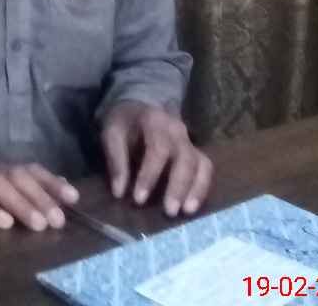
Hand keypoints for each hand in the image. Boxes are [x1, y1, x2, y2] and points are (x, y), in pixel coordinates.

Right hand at [0, 162, 79, 230]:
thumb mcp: (8, 193)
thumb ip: (35, 191)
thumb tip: (67, 191)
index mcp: (5, 170)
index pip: (32, 170)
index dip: (52, 182)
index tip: (73, 199)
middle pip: (17, 175)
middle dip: (40, 197)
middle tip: (57, 221)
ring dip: (20, 203)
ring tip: (38, 225)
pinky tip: (5, 224)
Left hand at [100, 100, 212, 217]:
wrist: (137, 106)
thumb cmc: (124, 122)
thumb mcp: (111, 133)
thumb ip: (116, 161)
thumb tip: (119, 193)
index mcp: (155, 121)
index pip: (158, 149)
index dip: (150, 175)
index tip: (138, 199)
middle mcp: (177, 130)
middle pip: (185, 157)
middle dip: (178, 186)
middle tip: (169, 211)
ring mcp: (189, 140)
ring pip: (201, 163)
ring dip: (196, 189)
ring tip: (187, 211)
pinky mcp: (195, 151)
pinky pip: (206, 168)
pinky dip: (202, 187)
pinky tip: (192, 207)